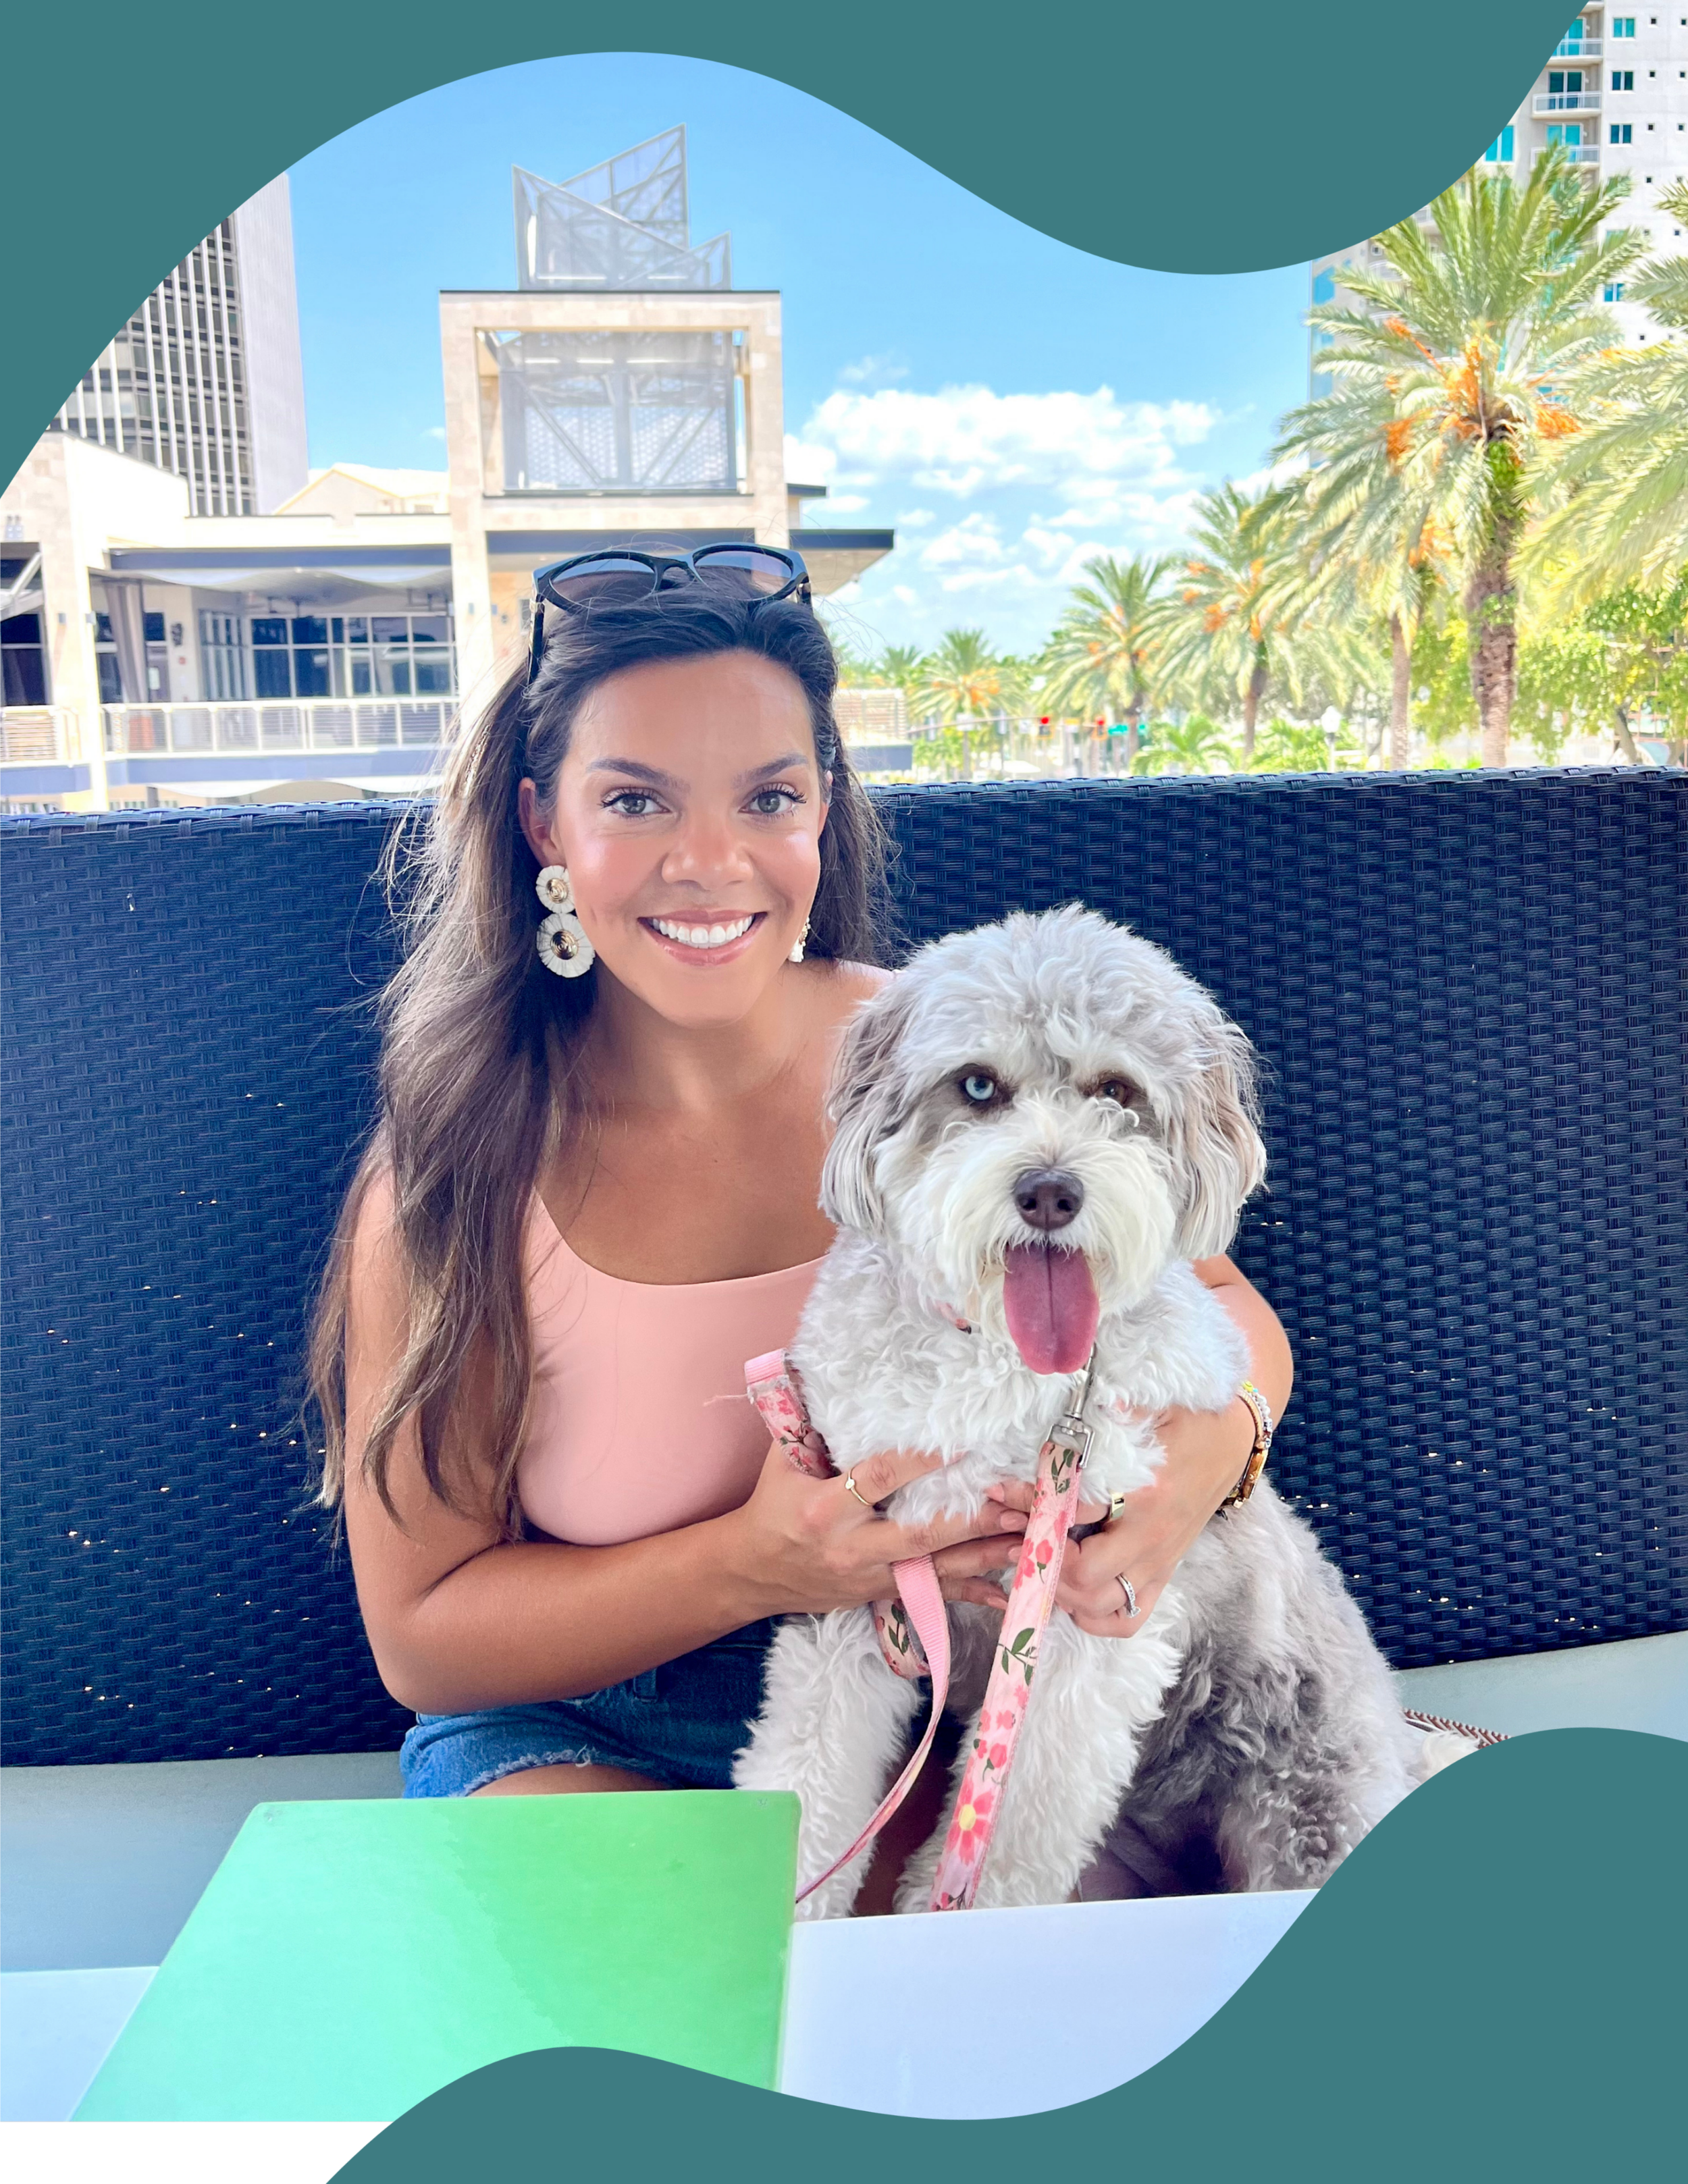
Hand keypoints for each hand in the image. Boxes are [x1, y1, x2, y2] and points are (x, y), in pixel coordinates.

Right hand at [723, 1439, 1027, 1619]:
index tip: (960, 1442)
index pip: (879, 1479)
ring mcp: (870, 1575)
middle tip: (1015, 1502)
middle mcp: (852, 1547)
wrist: (752, 1572)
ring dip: (983, 1554)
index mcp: (825, 1508)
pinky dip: (970, 1592)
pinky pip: (932, 1594)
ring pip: (935, 1570)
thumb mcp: (781, 1460)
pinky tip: (1004, 1590)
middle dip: (971, 1520)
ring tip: (1025, 1538)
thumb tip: (829, 1371)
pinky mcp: (881, 1593)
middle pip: (921, 1534)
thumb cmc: (771, 1506)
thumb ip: (811, 1423)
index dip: (920, 1461)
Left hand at [986, 1396, 1255, 1636]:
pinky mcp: (1164, 1573)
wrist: (1235, 1441)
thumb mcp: (1153, 1406)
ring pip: (1101, 1606)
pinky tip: (1071, 1594)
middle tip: (1017, 1534)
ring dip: (1062, 1592)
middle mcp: (1152, 1536)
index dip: (1030, 1502)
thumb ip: (1115, 1411)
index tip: (1000, 1491)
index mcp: (1145, 1493)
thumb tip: (1078, 1395)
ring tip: (1038, 1560)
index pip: (1073, 1512)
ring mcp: (1159, 1561)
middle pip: (1085, 1575)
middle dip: (1044, 1558)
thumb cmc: (1189, 1420)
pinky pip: (1128, 1618)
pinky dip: (1094, 1618)